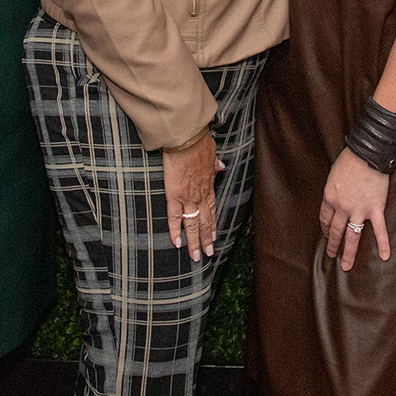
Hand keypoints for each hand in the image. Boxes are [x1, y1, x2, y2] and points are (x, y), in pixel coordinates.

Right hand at [161, 133, 223, 261]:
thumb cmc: (198, 142)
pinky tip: (177, 243)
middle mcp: (200, 194)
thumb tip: (221, 167)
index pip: (211, 209)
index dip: (213, 224)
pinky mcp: (174, 194)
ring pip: (192, 224)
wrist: (186, 139)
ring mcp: (188, 196)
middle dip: (206, 239)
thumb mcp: (212, 153)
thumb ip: (215, 163)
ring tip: (196, 256)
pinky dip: (175, 231)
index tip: (214, 236)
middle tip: (209, 253)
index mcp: (208, 185)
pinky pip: (174, 217)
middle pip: (204, 221)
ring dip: (195, 242)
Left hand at [319, 148, 390, 270]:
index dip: (326, 228)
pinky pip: (379, 230)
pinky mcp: (375, 209)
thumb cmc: (350, 160)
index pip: (326, 218)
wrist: (367, 154)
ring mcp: (359, 210)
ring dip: (348, 252)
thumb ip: (335, 188)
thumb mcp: (334, 174)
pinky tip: (384, 256)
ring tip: (346, 266)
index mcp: (330, 197)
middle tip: (331, 255)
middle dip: (333, 244)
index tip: (327, 234)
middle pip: (336, 230)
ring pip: (352, 236)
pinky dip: (383, 244)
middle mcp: (342, 207)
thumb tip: (337, 195)